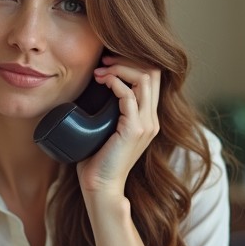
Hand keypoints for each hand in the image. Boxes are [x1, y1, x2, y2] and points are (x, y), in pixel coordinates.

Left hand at [77, 55, 160, 195]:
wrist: (100, 187)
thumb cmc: (97, 160)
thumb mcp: (105, 129)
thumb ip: (107, 111)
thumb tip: (90, 88)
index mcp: (148, 118)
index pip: (152, 77)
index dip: (131, 62)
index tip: (106, 63)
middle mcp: (152, 119)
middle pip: (153, 72)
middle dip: (127, 59)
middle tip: (103, 60)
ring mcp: (146, 124)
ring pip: (145, 78)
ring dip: (120, 67)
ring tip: (100, 71)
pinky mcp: (135, 129)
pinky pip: (129, 95)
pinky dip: (115, 82)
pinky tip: (103, 81)